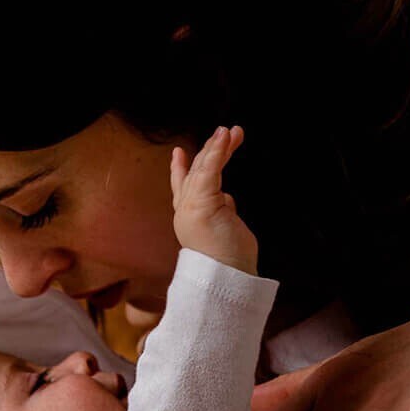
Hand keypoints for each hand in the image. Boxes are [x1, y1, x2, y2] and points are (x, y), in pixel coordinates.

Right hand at [170, 126, 257, 274]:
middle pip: (195, 173)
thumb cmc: (230, 262)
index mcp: (190, 219)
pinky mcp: (202, 203)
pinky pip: (210, 170)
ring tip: (229, 131)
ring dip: (216, 146)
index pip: (182, 188)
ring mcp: (191, 207)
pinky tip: (225, 137)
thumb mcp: (225, 230)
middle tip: (225, 133)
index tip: (179, 153)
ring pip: (203, 169)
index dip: (180, 169)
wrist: (227, 279)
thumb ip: (222, 212)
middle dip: (209, 151)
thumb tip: (227, 199)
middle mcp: (185, 211)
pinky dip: (218, 152)